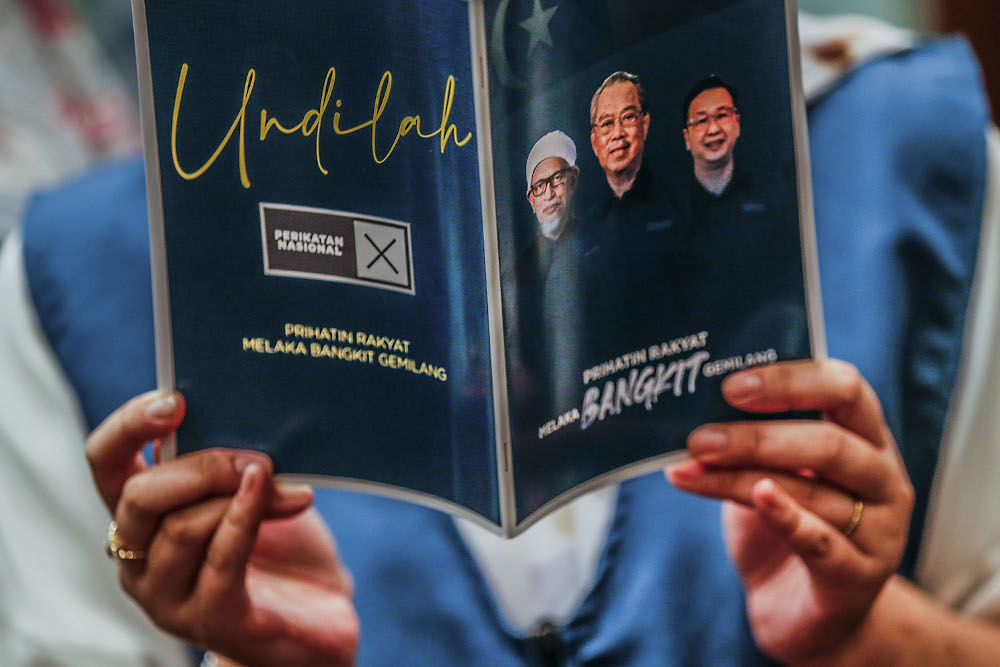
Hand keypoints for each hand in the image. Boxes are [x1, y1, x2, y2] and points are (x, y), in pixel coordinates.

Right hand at [85, 391, 358, 665]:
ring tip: (283, 481)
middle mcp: (139, 560)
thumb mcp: (252, 491)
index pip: (105, 462)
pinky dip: (248, 519)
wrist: (321, 617)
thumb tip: (246, 417)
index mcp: (141, 517)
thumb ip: (232, 458)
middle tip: (254, 457)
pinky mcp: (211, 621)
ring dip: (237, 495)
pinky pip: (221, 559)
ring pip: (182, 528)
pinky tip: (285, 498)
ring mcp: (168, 597)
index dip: (129, 426)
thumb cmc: (281, 548)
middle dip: (200, 466)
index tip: (174, 400)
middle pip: (140, 496)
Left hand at [667, 359, 913, 664]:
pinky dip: (785, 517)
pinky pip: (821, 541)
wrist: (798, 610)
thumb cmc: (779, 525)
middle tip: (700, 438)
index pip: (844, 388)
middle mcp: (883, 477)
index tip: (731, 386)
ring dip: (742, 477)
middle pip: (829, 442)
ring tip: (691, 468)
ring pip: (812, 491)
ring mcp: (881, 530)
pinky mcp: (859, 577)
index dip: (790, 380)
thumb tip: (691, 406)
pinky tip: (756, 498)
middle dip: (757, 436)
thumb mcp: (765, 470)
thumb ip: (750, 437)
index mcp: (866, 436)